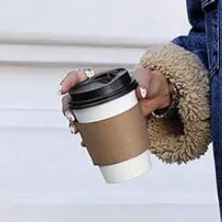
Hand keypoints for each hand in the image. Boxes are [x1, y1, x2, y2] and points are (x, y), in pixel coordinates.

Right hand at [58, 65, 174, 144]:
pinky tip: (88, 144)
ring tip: (78, 133)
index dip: (69, 81)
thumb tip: (141, 92)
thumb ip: (144, 82)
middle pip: (75, 99)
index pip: (80, 76)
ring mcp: (102, 109)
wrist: (158, 97)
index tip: (64, 90)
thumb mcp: (147, 78)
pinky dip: (90, 137)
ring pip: (82, 116)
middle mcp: (98, 94)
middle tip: (73, 119)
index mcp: (102, 79)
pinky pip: (95, 129)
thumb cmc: (150, 83)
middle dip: (68, 108)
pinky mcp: (109, 121)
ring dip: (76, 125)